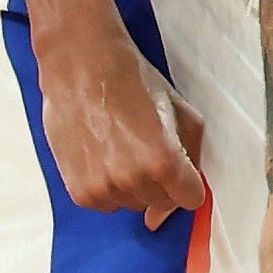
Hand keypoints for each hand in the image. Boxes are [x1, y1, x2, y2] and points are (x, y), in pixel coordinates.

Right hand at [38, 22, 205, 232]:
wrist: (83, 67)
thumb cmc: (132, 82)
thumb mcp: (180, 110)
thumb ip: (192, 155)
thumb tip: (185, 198)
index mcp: (164, 160)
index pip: (190, 199)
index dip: (187, 182)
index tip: (179, 169)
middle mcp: (133, 180)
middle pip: (161, 204)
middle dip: (161, 182)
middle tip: (146, 147)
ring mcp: (103, 188)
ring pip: (133, 204)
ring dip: (133, 185)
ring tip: (122, 147)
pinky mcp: (79, 192)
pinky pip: (106, 204)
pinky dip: (108, 187)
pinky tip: (103, 156)